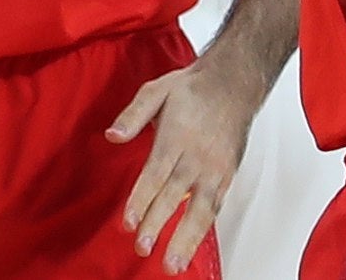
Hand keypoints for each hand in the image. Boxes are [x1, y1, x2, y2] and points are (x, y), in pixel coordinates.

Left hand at [106, 55, 262, 274]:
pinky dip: (203, 229)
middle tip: (142, 247)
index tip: (128, 221)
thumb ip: (132, 115)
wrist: (233, 83)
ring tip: (172, 263)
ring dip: (185, 239)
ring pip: (200, 209)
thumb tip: (112, 135)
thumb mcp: (155, 89)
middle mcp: (197, 155)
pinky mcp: (227, 176)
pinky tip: (192, 246)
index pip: (155, 173)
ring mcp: (215, 168)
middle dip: (157, 224)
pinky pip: (215, 207)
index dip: (141, 199)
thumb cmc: (192, 88)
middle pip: (174, 195)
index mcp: (176, 135)